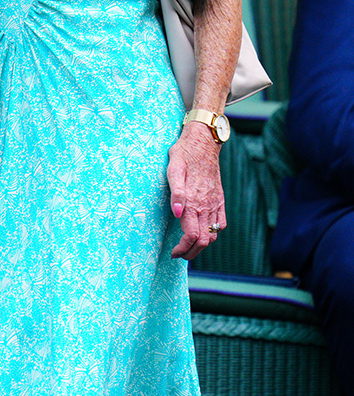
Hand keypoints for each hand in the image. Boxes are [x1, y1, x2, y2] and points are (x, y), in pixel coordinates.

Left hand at [167, 121, 226, 260]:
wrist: (203, 141)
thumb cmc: (184, 153)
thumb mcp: (174, 168)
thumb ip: (176, 192)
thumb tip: (177, 213)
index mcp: (195, 200)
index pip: (192, 236)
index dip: (182, 248)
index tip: (173, 252)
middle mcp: (207, 205)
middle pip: (205, 240)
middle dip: (191, 252)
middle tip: (179, 254)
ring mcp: (216, 203)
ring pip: (214, 234)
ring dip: (202, 245)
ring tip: (188, 246)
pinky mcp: (220, 199)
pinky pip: (221, 223)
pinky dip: (214, 232)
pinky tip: (204, 230)